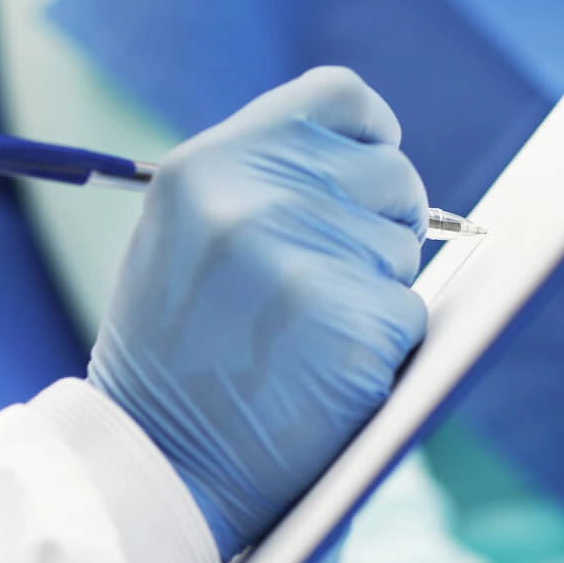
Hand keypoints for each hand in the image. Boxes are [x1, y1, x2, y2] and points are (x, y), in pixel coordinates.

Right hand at [91, 67, 428, 558]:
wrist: (153, 465)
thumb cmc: (174, 354)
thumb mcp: (186, 234)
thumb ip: (262, 183)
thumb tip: (366, 158)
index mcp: (210, 164)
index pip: (340, 98)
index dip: (370, 137)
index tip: (367, 177)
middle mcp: (256, 198)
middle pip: (392, 174)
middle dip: (381, 224)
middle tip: (328, 282)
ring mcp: (307, 260)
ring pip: (404, 250)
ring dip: (376, 291)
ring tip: (303, 336)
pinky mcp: (353, 327)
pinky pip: (410, 316)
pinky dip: (383, 349)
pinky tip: (323, 375)